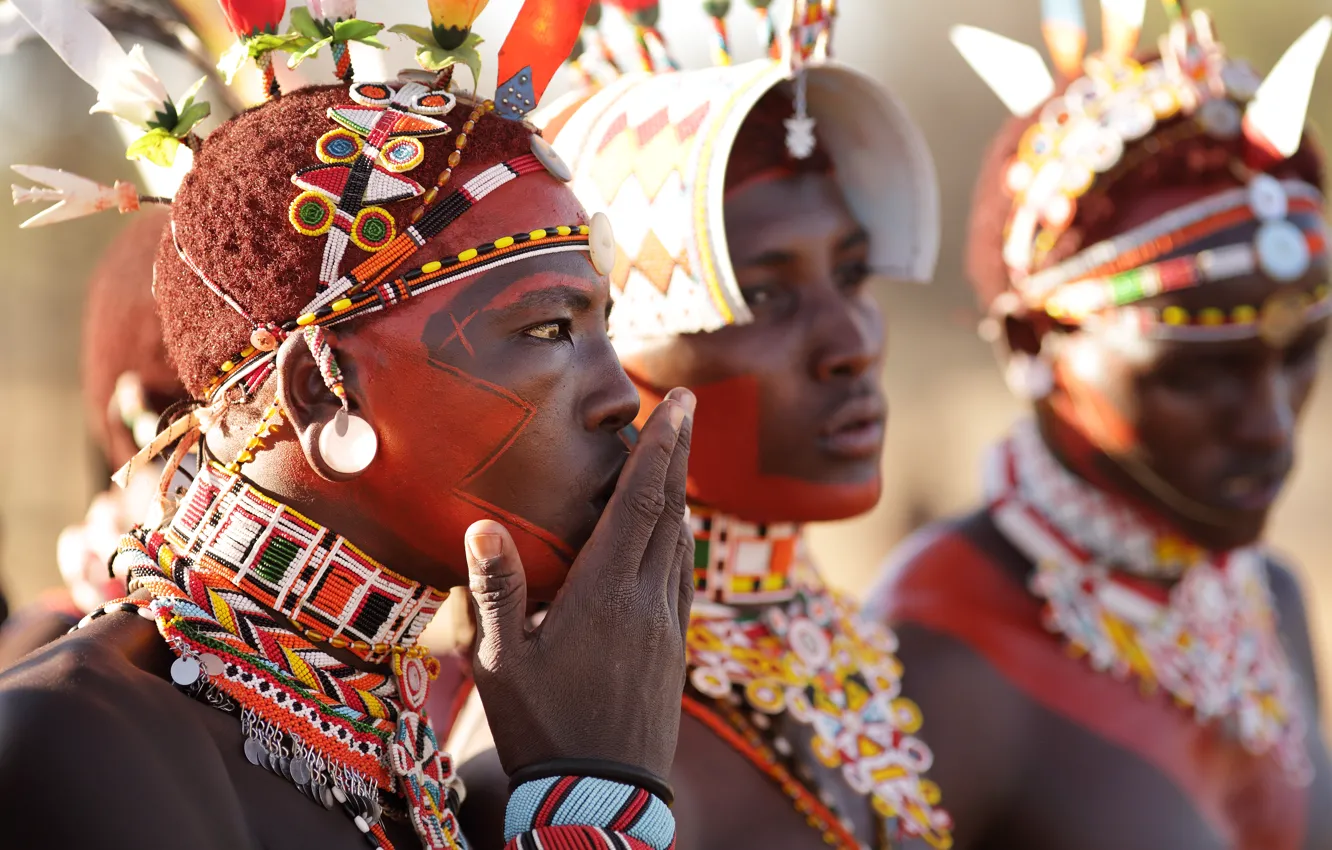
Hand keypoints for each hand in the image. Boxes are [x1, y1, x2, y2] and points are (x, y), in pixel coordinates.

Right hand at [463, 388, 694, 778]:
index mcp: (606, 593)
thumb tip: (482, 526)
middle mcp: (648, 599)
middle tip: (684, 405)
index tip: (675, 402)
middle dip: (678, 453)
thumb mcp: (501, 664)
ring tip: (675, 458)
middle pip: (670, 510)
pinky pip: (683, 575)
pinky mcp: (676, 647)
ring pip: (682, 541)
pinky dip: (680, 538)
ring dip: (681, 493)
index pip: (640, 503)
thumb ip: (497, 592)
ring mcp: (668, 624)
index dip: (660, 448)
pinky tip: (673, 534)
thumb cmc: (544, 730)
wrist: (603, 797)